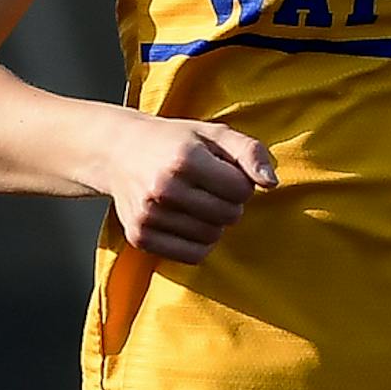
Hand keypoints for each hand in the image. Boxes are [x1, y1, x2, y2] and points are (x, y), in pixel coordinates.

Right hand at [101, 112, 277, 261]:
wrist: (119, 151)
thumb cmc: (176, 142)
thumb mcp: (215, 134)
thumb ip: (251, 152)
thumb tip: (272, 183)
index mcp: (185, 159)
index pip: (242, 190)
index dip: (240, 182)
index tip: (223, 172)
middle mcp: (163, 188)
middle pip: (229, 216)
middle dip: (228, 203)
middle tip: (208, 187)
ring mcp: (149, 215)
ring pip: (212, 237)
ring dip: (213, 223)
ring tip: (195, 201)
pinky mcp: (140, 237)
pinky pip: (192, 255)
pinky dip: (197, 242)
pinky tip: (186, 220)